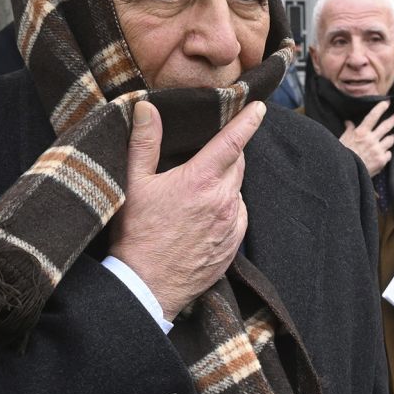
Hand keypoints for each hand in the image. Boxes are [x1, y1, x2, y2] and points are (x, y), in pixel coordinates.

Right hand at [108, 100, 264, 319]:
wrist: (146, 286)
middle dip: (228, 153)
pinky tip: (204, 214)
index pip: (233, 142)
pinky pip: (238, 215)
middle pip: (237, 164)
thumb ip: (143, 142)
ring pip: (237, 189)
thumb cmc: (136, 234)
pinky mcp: (234, 244)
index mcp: (200, 180)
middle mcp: (223, 200)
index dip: (248, 121)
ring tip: (197, 190)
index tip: (259, 108)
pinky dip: (227, 207)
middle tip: (206, 154)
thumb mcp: (133, 183)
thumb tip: (146, 107)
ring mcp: (231, 224)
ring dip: (225, 182)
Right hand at [339, 100, 393, 175]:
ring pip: (390, 139)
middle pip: (386, 126)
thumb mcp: (342, 140)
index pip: (372, 116)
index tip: (386, 103)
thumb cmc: (343, 155)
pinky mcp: (382, 161)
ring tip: (391, 137)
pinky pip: (389, 154)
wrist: (347, 173)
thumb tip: (348, 122)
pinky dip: (386, 153)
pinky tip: (384, 153)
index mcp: (361, 133)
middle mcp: (371, 140)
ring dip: (391, 138)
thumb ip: (348, 130)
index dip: (380, 108)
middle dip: (393, 119)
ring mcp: (378, 150)